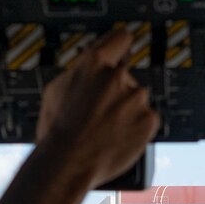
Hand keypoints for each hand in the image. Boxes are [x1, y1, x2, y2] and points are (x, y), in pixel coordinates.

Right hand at [0, 28, 159, 203]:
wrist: (68, 164)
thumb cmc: (57, 130)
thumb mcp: (56, 90)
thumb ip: (79, 73)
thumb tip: (89, 69)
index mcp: (94, 63)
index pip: (120, 39)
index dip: (119, 46)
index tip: (121, 51)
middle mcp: (117, 76)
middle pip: (125, 75)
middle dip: (116, 89)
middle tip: (100, 110)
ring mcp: (136, 98)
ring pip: (135, 99)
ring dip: (126, 110)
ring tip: (106, 129)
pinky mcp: (149, 119)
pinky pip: (146, 118)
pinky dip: (136, 128)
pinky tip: (117, 137)